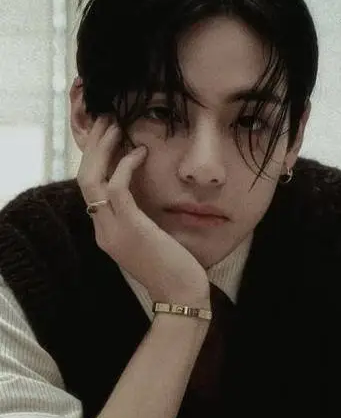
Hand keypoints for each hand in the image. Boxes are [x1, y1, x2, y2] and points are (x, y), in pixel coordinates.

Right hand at [77, 116, 209, 302]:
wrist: (180, 296)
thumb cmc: (174, 270)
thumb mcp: (151, 241)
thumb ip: (142, 220)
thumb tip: (149, 198)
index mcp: (106, 233)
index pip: (90, 190)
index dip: (95, 160)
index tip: (107, 138)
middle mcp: (103, 230)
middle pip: (84, 179)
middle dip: (93, 147)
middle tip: (106, 121)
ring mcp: (113, 230)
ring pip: (92, 179)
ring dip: (102, 149)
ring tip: (115, 125)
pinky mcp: (130, 227)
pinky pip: (117, 187)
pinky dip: (125, 165)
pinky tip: (140, 152)